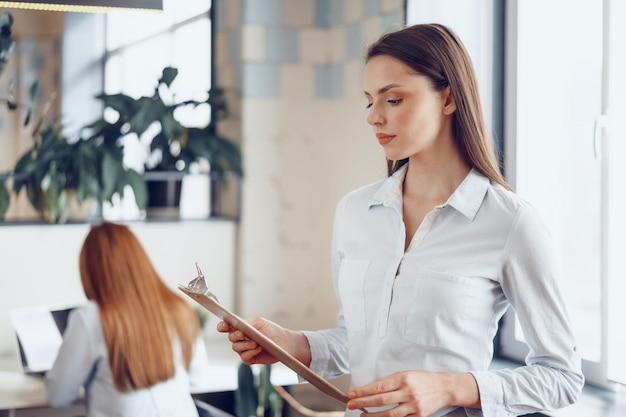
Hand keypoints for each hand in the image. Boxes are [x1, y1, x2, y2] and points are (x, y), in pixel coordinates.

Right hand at [217, 317, 310, 365]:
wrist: (284, 342)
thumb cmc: (271, 330)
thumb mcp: (259, 322)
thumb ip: (247, 323)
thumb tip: (237, 327)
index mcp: (240, 328)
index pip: (226, 327)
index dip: (222, 326)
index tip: (225, 325)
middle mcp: (240, 339)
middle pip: (230, 338)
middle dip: (236, 335)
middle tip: (243, 334)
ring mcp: (244, 349)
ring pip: (236, 348)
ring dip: (245, 344)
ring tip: (256, 343)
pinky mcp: (249, 359)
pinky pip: (244, 357)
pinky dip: (250, 352)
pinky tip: (258, 348)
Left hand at [346, 371, 479, 416]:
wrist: (443, 388)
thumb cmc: (421, 379)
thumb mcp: (404, 374)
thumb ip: (388, 382)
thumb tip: (369, 390)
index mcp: (403, 378)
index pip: (378, 386)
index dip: (363, 391)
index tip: (352, 393)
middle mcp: (408, 392)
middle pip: (381, 400)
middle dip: (363, 403)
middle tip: (351, 404)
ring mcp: (413, 406)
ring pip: (389, 415)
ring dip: (372, 416)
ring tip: (362, 415)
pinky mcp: (418, 416)